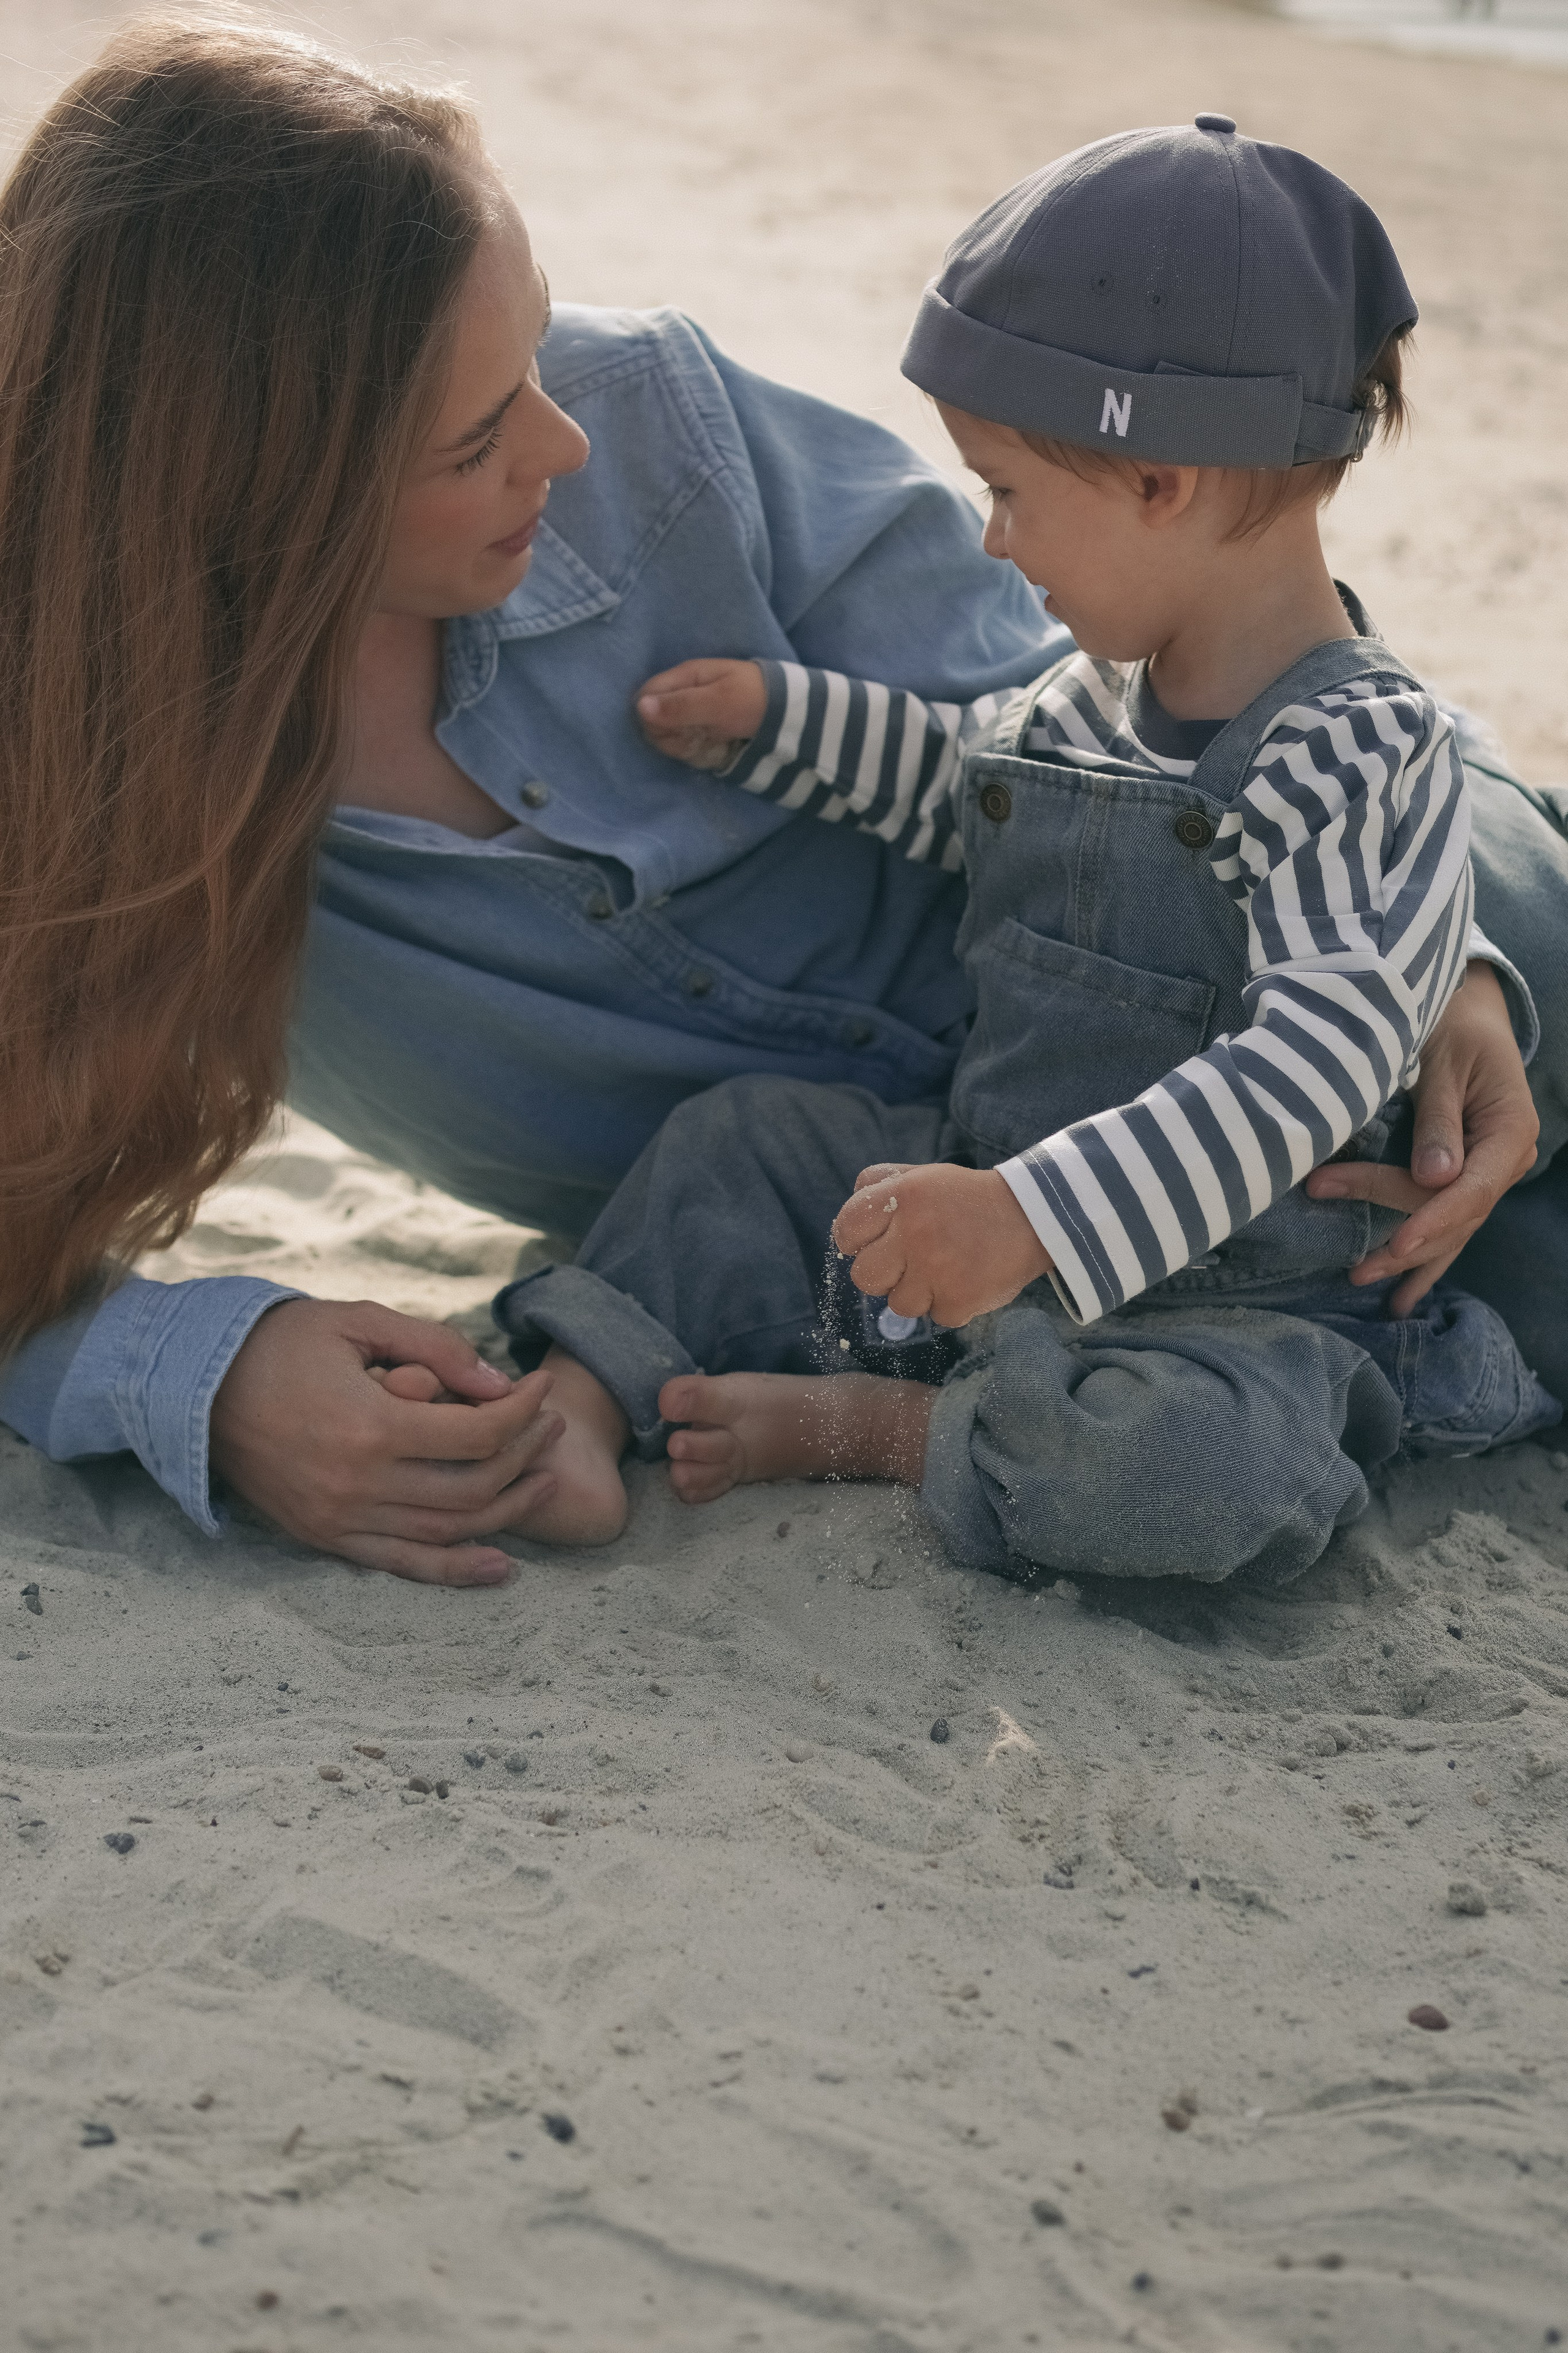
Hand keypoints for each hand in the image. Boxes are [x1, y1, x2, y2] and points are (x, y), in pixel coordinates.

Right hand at [209, 1297, 564, 1583]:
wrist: (194, 1387)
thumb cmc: (280, 1342)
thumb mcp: (358, 1320)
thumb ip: (435, 1346)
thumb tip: (500, 1383)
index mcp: (369, 1426)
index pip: (477, 1434)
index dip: (524, 1411)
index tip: (543, 1386)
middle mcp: (357, 1484)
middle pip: (472, 1486)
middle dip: (525, 1455)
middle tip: (549, 1426)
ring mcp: (339, 1519)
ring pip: (447, 1531)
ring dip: (506, 1510)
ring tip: (544, 1481)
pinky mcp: (323, 1538)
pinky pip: (402, 1563)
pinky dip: (455, 1570)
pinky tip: (501, 1566)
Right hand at [635, 658, 766, 769]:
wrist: (789, 711)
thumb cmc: (753, 700)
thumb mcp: (718, 702)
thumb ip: (681, 706)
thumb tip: (640, 708)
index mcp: (684, 676)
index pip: (645, 698)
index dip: (653, 719)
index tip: (674, 731)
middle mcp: (683, 693)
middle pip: (653, 720)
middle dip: (669, 736)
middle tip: (697, 737)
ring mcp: (692, 711)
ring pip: (667, 735)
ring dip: (683, 745)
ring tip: (709, 742)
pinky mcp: (702, 727)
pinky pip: (685, 742)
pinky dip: (695, 749)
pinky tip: (713, 747)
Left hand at [831, 1161, 1050, 1327]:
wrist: (1034, 1217)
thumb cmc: (968, 1199)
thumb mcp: (925, 1176)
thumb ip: (882, 1185)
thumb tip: (848, 1220)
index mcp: (903, 1197)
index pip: (847, 1229)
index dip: (853, 1241)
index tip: (869, 1245)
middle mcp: (914, 1233)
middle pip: (864, 1276)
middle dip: (882, 1274)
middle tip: (907, 1264)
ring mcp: (936, 1270)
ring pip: (897, 1304)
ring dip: (917, 1293)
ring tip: (943, 1271)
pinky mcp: (957, 1301)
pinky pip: (934, 1316)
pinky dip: (949, 1305)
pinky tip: (965, 1281)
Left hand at [1304, 960, 1538, 1314]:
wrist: (1464, 1008)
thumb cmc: (1450, 1022)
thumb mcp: (1443, 1059)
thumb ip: (1439, 1118)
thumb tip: (1436, 1178)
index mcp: (1510, 1130)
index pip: (1473, 1189)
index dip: (1433, 1218)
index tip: (1397, 1242)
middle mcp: (1505, 1160)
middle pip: (1455, 1213)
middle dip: (1404, 1241)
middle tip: (1354, 1265)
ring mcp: (1487, 1173)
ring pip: (1451, 1229)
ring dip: (1409, 1261)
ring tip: (1366, 1285)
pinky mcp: (1465, 1177)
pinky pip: (1447, 1224)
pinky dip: (1423, 1258)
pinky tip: (1402, 1296)